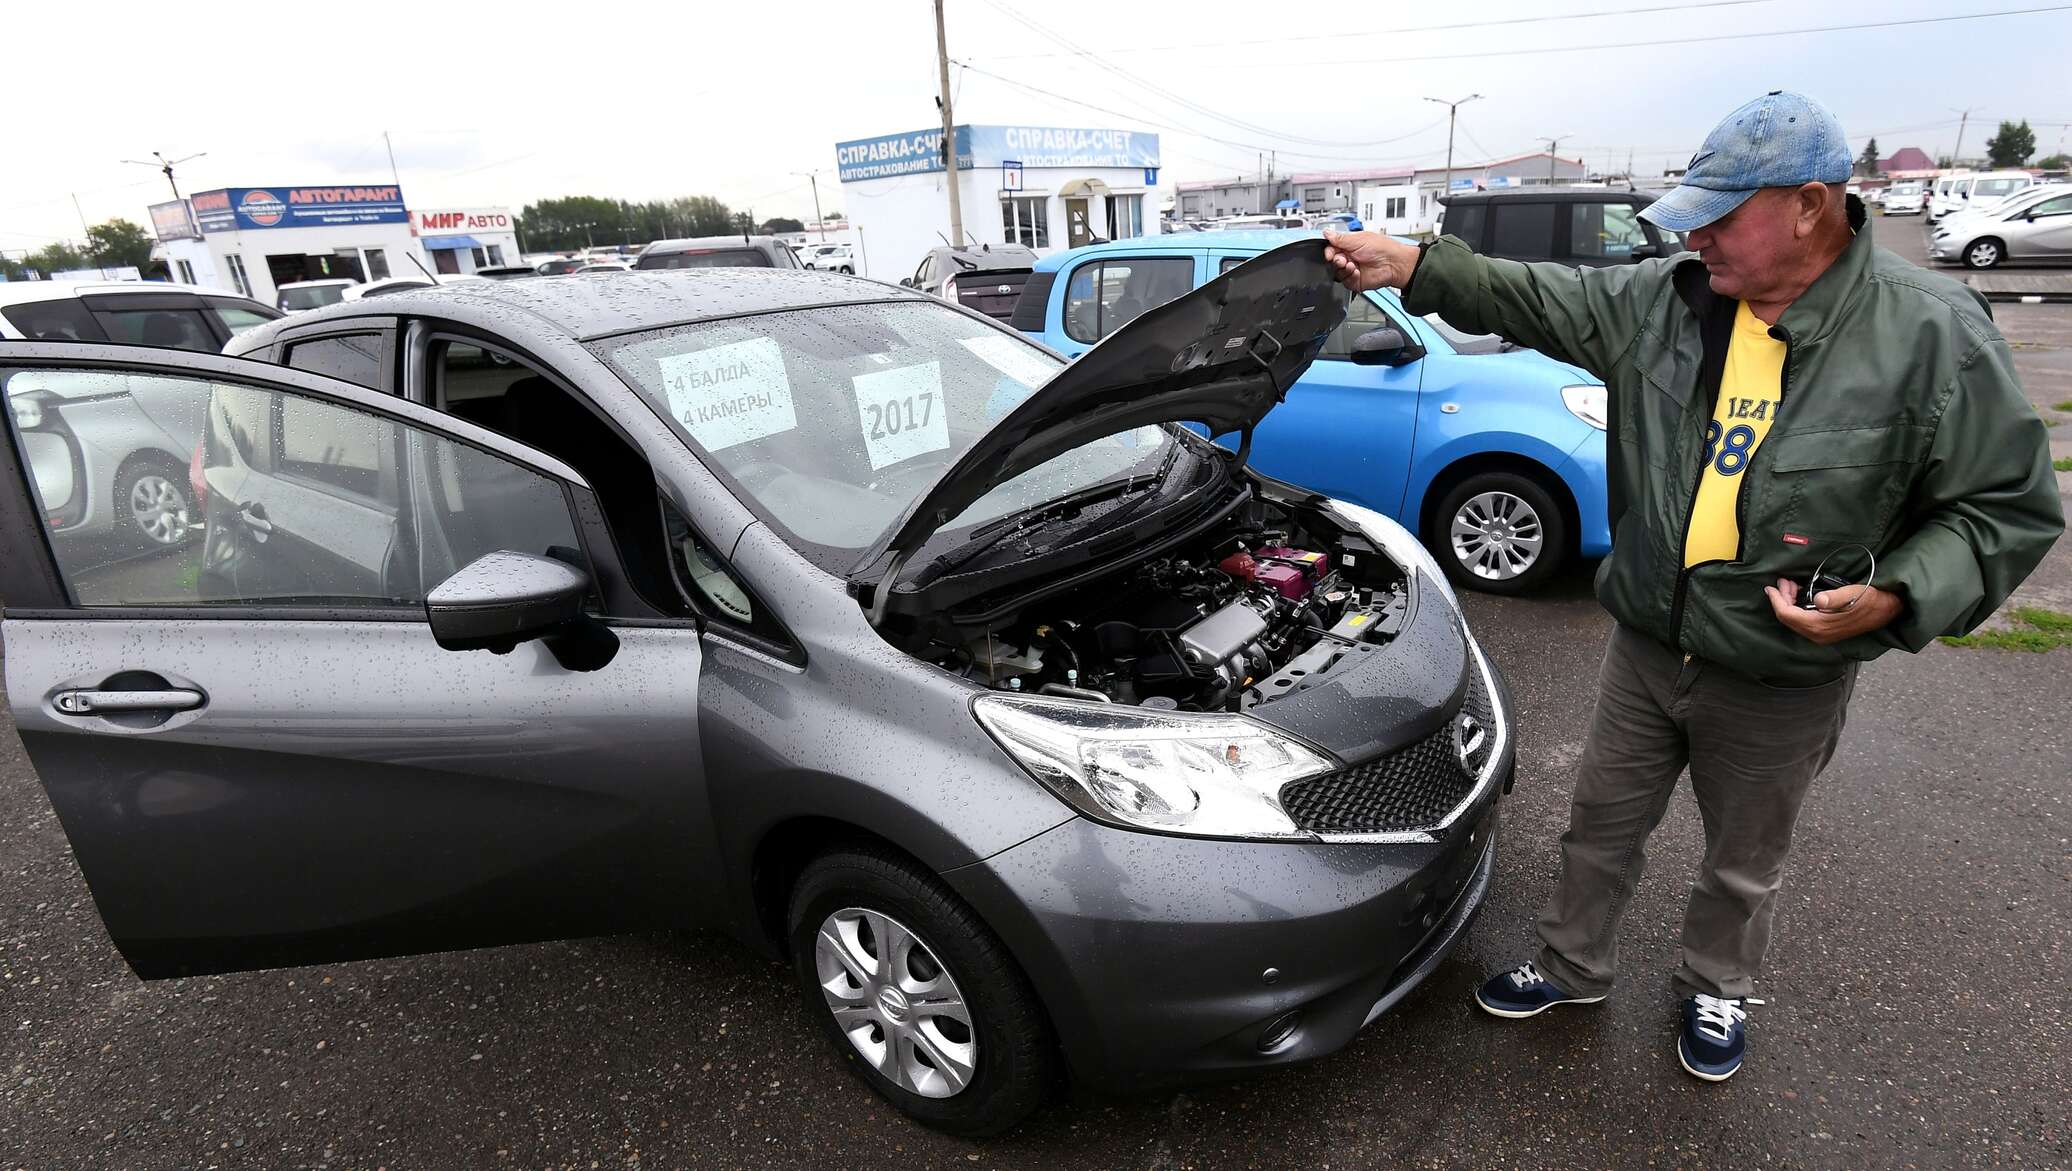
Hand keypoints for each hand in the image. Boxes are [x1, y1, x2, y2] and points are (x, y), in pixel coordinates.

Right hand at [1323, 230, 1419, 292]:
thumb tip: (1326, 232)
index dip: (1329, 251)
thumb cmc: (1383, 248)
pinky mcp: (1355, 281)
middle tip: (1342, 258)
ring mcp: (1352, 269)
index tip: (1330, 252)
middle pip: (1332, 260)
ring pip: (1336, 272)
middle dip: (1335, 259)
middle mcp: (1350, 257)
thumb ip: (1340, 238)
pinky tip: (1356, 272)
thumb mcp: (1358, 239)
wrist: (1394, 264)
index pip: (1332, 248)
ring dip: (1342, 268)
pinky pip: (1344, 281)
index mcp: (1350, 245)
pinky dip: (1349, 277)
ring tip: (1352, 265)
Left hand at [1764, 577, 1902, 645]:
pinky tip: (1800, 594)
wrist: (1888, 611)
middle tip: (1784, 581)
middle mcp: (1817, 635)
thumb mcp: (1854, 594)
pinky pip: (1802, 620)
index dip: (1776, 600)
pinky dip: (1797, 607)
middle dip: (1782, 598)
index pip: (1787, 614)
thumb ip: (1835, 597)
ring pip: (1794, 620)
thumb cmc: (1871, 599)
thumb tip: (1819, 600)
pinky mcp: (1825, 632)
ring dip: (1789, 602)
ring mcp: (1820, 635)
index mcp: (1820, 626)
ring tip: (1791, 584)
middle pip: (1788, 618)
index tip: (1770, 586)